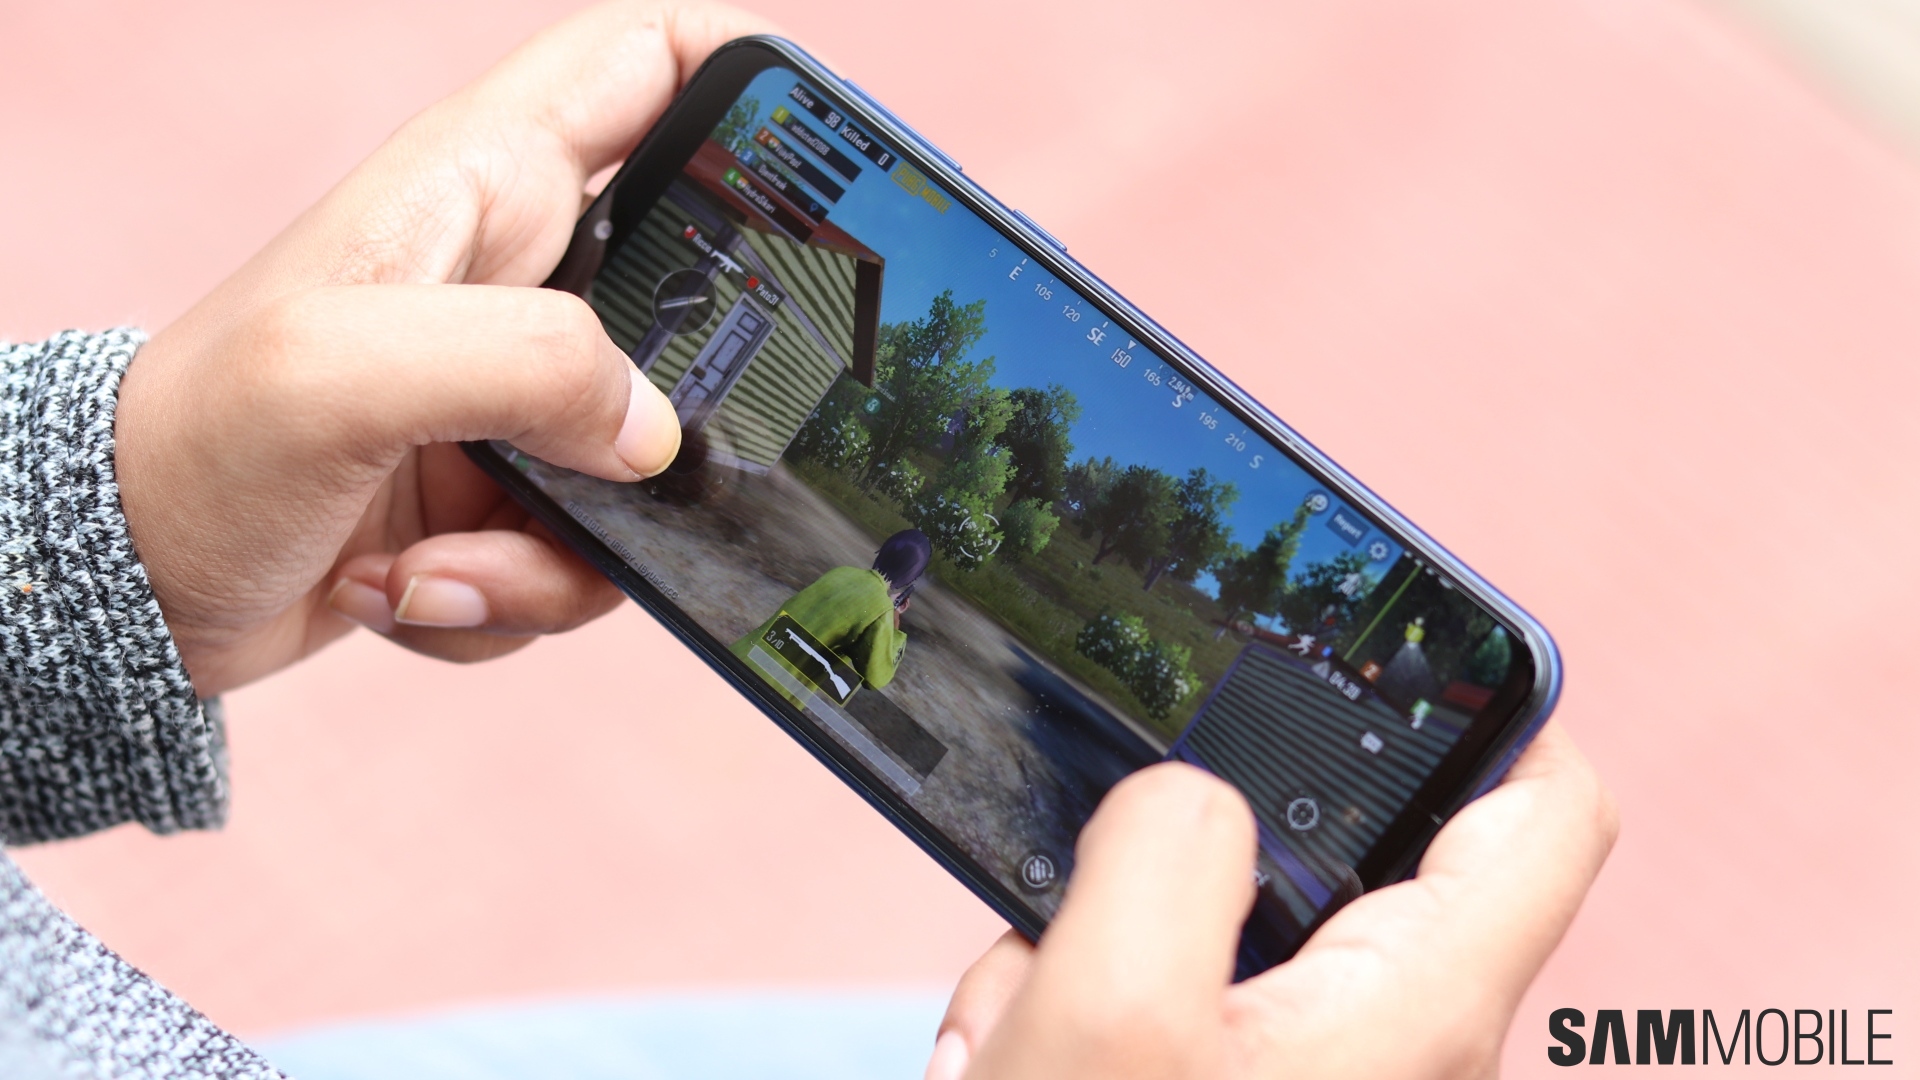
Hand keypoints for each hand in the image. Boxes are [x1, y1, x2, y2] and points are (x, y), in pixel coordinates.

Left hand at [115, 1, 774, 696]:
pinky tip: (406, 590)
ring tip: (435, 559)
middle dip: (696, 401)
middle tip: (646, 457)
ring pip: (649, 463)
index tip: (825, 162)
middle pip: (699, 294)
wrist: (122, 592)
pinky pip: (591, 551)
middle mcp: (515, 278)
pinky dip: (512, 594)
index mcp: (481, 186)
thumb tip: (655, 438)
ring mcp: (516, 393)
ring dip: (566, 550)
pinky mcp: (508, 491)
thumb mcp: (344, 374)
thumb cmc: (194, 448)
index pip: (643, 64)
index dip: (745, 80)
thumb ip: (526, 367)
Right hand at [926, 722, 1616, 1079]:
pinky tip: (1005, 1075)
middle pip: (1311, 861)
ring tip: (1016, 1048)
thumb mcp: (1109, 1005)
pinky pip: (1144, 1021)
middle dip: (1169, 867)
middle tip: (1080, 929)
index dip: (1492, 709)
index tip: (1373, 662)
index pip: (1549, 811)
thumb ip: (1169, 847)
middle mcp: (1385, 1049)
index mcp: (1418, 1009)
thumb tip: (1192, 799)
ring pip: (1192, 940)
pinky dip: (1065, 1029)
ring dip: (1083, 963)